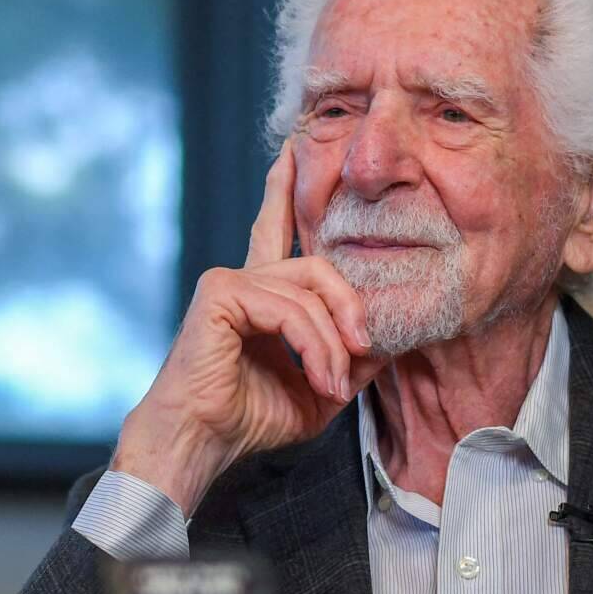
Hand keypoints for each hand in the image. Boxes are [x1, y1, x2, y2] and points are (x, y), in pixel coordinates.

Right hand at [112, 144, 382, 512]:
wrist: (200, 444)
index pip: (276, 230)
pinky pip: (290, 309)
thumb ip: (350, 359)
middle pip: (319, 266)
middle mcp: (241, 279)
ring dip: (334, 345)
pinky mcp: (220, 292)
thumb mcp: (319, 390)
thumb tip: (392, 339)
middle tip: (367, 349)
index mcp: (258, 295)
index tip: (292, 150)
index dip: (282, 188)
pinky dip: (314, 346)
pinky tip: (319, 378)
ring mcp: (228, 281)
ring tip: (334, 385)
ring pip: (310, 293)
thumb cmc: (247, 422)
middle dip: (351, 307)